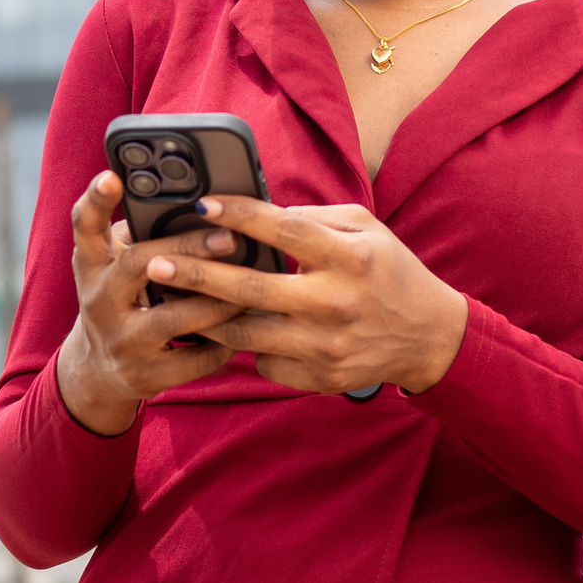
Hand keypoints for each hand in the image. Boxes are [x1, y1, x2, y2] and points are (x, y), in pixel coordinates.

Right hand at [55, 171, 245, 435]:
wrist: (99, 371)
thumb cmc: (124, 298)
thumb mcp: (116, 265)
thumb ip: (143, 235)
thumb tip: (205, 204)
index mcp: (92, 266)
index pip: (84, 226)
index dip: (95, 200)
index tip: (111, 176)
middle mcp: (100, 301)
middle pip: (138, 265)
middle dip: (185, 248)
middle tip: (228, 237)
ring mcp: (121, 342)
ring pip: (175, 318)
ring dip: (218, 299)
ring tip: (252, 281)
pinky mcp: (146, 376)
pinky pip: (195, 359)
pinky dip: (224, 342)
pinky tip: (245, 326)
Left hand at [141, 197, 468, 394]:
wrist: (428, 337)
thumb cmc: (389, 272)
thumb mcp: (365, 230)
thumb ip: (314, 218)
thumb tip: (259, 214)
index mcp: (348, 257)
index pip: (285, 230)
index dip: (240, 215)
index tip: (202, 205)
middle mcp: (335, 303)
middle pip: (251, 289)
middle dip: (196, 274)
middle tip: (155, 262)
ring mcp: (326, 346)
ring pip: (247, 334)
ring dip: (205, 317)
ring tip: (172, 299)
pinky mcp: (320, 378)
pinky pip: (264, 364)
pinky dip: (245, 348)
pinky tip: (224, 333)